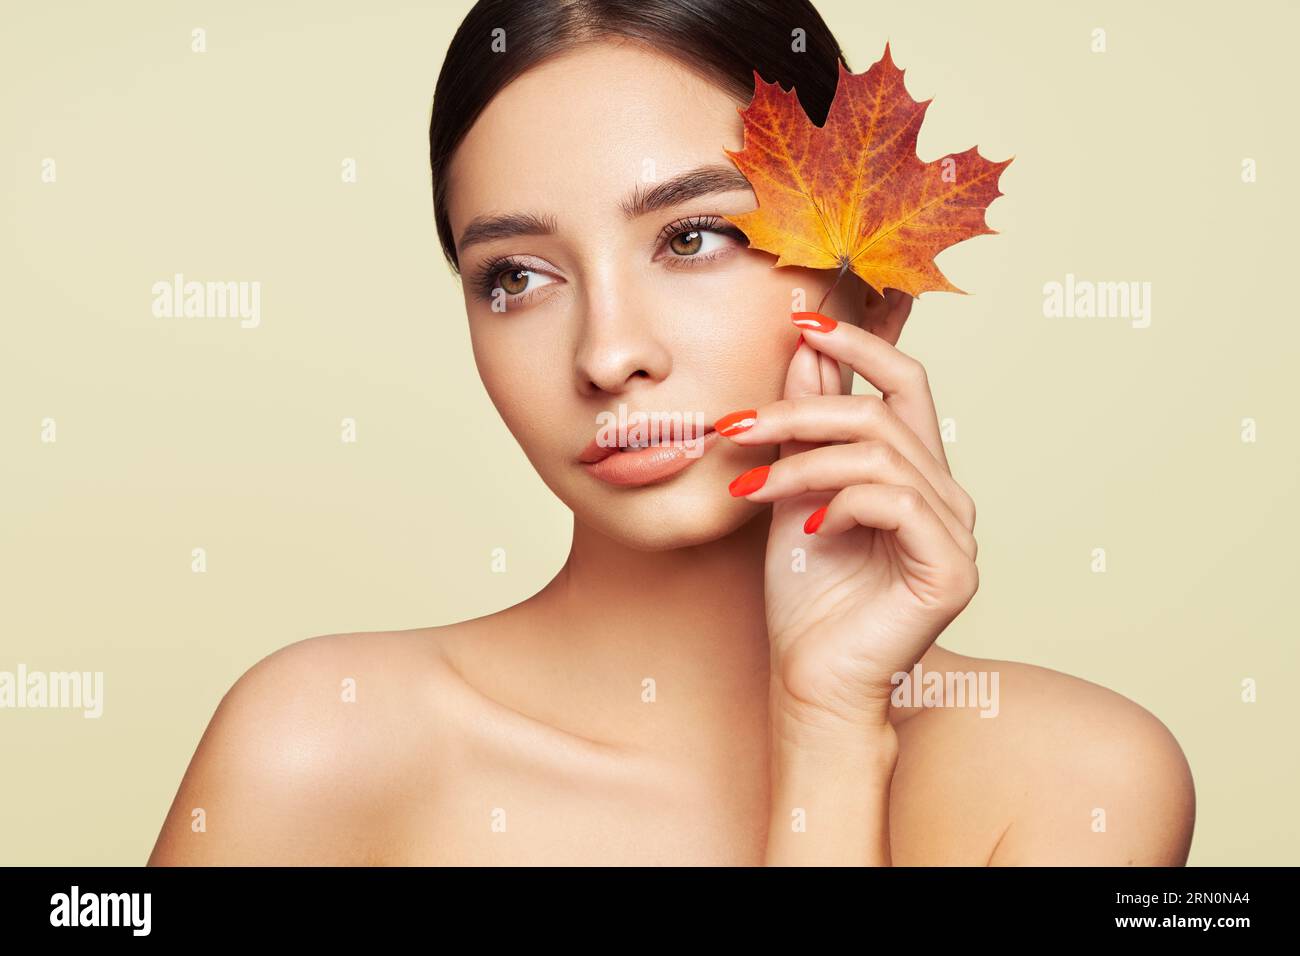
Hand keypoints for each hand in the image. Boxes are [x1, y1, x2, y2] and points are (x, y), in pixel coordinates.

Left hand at [716, 293, 978, 729]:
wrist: (810, 679)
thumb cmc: (804, 595)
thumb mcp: (794, 493)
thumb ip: (807, 428)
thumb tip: (805, 350)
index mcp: (916, 472)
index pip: (904, 383)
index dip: (860, 343)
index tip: (802, 320)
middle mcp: (946, 495)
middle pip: (884, 411)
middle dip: (803, 410)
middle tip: (739, 423)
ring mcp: (958, 532)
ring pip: (881, 454)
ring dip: (802, 463)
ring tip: (751, 489)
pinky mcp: (953, 569)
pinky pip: (897, 502)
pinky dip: (843, 504)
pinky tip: (811, 529)